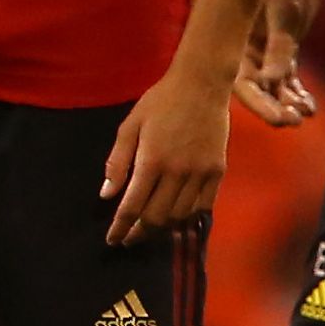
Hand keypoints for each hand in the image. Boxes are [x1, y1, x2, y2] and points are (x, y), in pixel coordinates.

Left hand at [102, 64, 232, 244]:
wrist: (202, 85)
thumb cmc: (160, 101)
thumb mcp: (129, 126)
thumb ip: (117, 162)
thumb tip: (107, 195)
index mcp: (151, 160)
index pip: (132, 206)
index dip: (120, 227)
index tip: (112, 240)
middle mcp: (177, 172)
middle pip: (156, 217)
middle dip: (139, 233)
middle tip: (128, 238)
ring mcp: (201, 173)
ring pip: (180, 215)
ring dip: (162, 228)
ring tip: (148, 230)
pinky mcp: (218, 171)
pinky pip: (203, 205)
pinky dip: (188, 217)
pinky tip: (176, 219)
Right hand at [235, 0, 324, 125]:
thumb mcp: (284, 15)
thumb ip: (278, 49)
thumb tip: (269, 82)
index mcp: (236, 42)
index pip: (242, 83)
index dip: (259, 103)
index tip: (279, 118)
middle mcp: (246, 51)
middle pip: (256, 89)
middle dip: (273, 107)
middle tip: (292, 121)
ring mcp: (264, 51)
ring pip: (273, 86)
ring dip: (287, 101)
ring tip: (304, 113)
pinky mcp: (282, 49)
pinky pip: (287, 77)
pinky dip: (298, 91)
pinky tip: (309, 105)